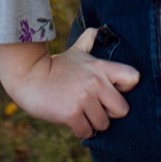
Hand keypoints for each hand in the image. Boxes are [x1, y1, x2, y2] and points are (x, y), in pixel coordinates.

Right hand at [0, 28, 140, 138]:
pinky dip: (80, 130)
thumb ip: (87, 42)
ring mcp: (84, 98)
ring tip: (81, 114)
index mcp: (100, 67)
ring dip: (92, 124)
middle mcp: (96, 82)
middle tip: (95, 109)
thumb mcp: (74, 53)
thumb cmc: (54, 67)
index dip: (126, 89)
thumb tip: (96, 29)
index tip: (113, 92)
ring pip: (103, 124)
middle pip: (122, 109)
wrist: (28, 77)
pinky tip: (72, 121)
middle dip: (109, 114)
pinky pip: (87, 132)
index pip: (133, 77)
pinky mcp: (71, 114)